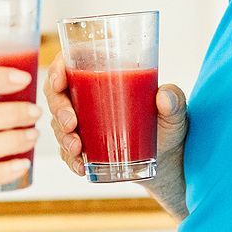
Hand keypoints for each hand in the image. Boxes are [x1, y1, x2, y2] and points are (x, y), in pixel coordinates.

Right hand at [45, 54, 187, 178]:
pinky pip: (68, 152)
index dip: (56, 70)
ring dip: (63, 136)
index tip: (59, 82)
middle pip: (57, 95)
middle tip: (71, 123)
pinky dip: (71, 160)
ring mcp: (83, 125)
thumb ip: (174, 101)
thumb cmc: (168, 126)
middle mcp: (88, 99)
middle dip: (59, 109)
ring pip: (58, 125)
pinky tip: (81, 166)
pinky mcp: (84, 148)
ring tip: (77, 148)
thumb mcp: (175, 112)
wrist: (167, 160)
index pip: (69, 65)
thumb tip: (164, 96)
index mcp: (103, 77)